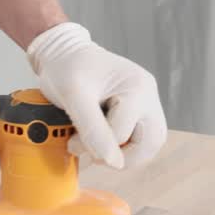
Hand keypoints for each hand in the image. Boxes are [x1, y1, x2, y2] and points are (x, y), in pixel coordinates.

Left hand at [27, 22, 167, 168]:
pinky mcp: (140, 108)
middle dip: (122, 157)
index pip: (123, 134)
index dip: (96, 146)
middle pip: (151, 142)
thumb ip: (93, 129)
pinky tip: (103, 141)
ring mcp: (147, 100)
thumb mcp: (74, 97)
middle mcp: (149, 94)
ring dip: (126, 154)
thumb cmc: (66, 69)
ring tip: (99, 149)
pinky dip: (124, 145)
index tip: (72, 143)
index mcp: (137, 87)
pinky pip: (142, 136)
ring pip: (150, 142)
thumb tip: (113, 162)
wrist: (63, 53)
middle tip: (94, 156)